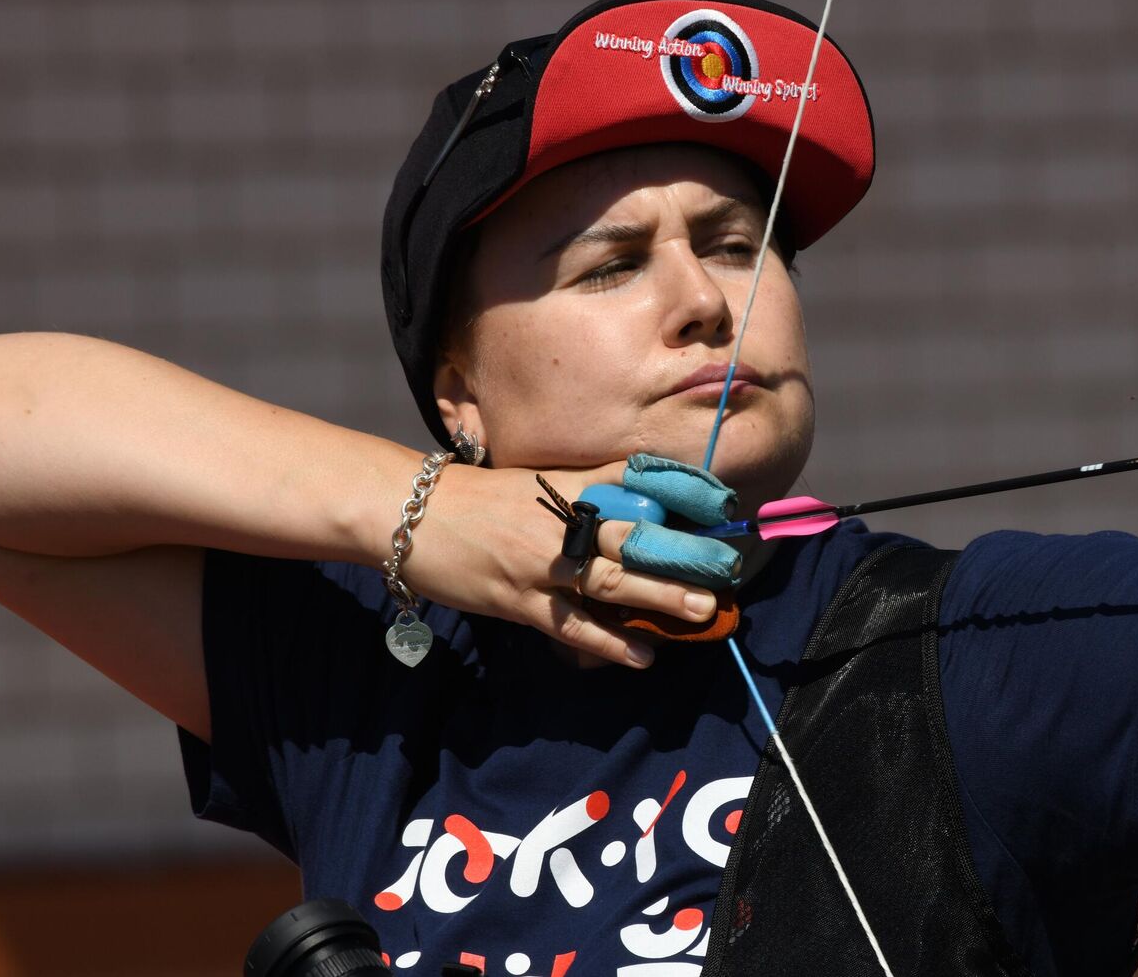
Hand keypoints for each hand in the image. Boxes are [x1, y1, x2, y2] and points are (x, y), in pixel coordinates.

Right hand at [401, 461, 721, 667]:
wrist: (409, 514)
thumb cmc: (477, 499)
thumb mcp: (537, 481)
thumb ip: (587, 491)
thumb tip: (643, 503)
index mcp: (568, 485)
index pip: (636, 482)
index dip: (683, 493)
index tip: (724, 505)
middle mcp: (560, 521)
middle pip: (633, 535)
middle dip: (684, 554)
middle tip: (728, 568)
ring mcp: (540, 563)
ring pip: (610, 580)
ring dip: (659, 595)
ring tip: (703, 609)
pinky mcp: (518, 601)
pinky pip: (571, 625)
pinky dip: (608, 642)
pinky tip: (641, 654)